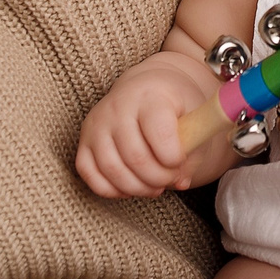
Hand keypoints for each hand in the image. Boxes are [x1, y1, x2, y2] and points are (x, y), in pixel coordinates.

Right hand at [74, 53, 225, 196]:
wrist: (149, 89)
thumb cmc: (176, 107)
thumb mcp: (195, 119)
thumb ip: (194, 151)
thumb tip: (181, 182)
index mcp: (150, 96)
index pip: (159, 133)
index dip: (174, 157)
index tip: (180, 160)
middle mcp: (118, 107)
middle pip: (136, 158)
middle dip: (159, 178)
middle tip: (170, 178)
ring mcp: (97, 124)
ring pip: (113, 170)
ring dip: (139, 188)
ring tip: (155, 186)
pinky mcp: (84, 141)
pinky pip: (90, 176)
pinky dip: (113, 190)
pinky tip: (132, 185)